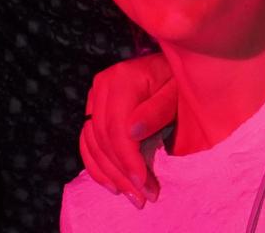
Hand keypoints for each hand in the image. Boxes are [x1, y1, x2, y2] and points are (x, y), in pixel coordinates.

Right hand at [78, 52, 176, 207]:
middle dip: (122, 173)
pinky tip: (112, 184)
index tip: (144, 185)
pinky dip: (97, 165)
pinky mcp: (93, 108)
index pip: (117, 129)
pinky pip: (87, 141)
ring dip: (110, 174)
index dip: (128, 161)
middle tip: (141, 198)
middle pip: (103, 140)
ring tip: (130, 196)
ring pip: (93, 143)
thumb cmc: (177, 80)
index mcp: (121, 80)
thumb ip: (156, 111)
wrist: (170, 67)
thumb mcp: (175, 93)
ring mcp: (94, 97)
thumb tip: (132, 133)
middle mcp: (101, 86)